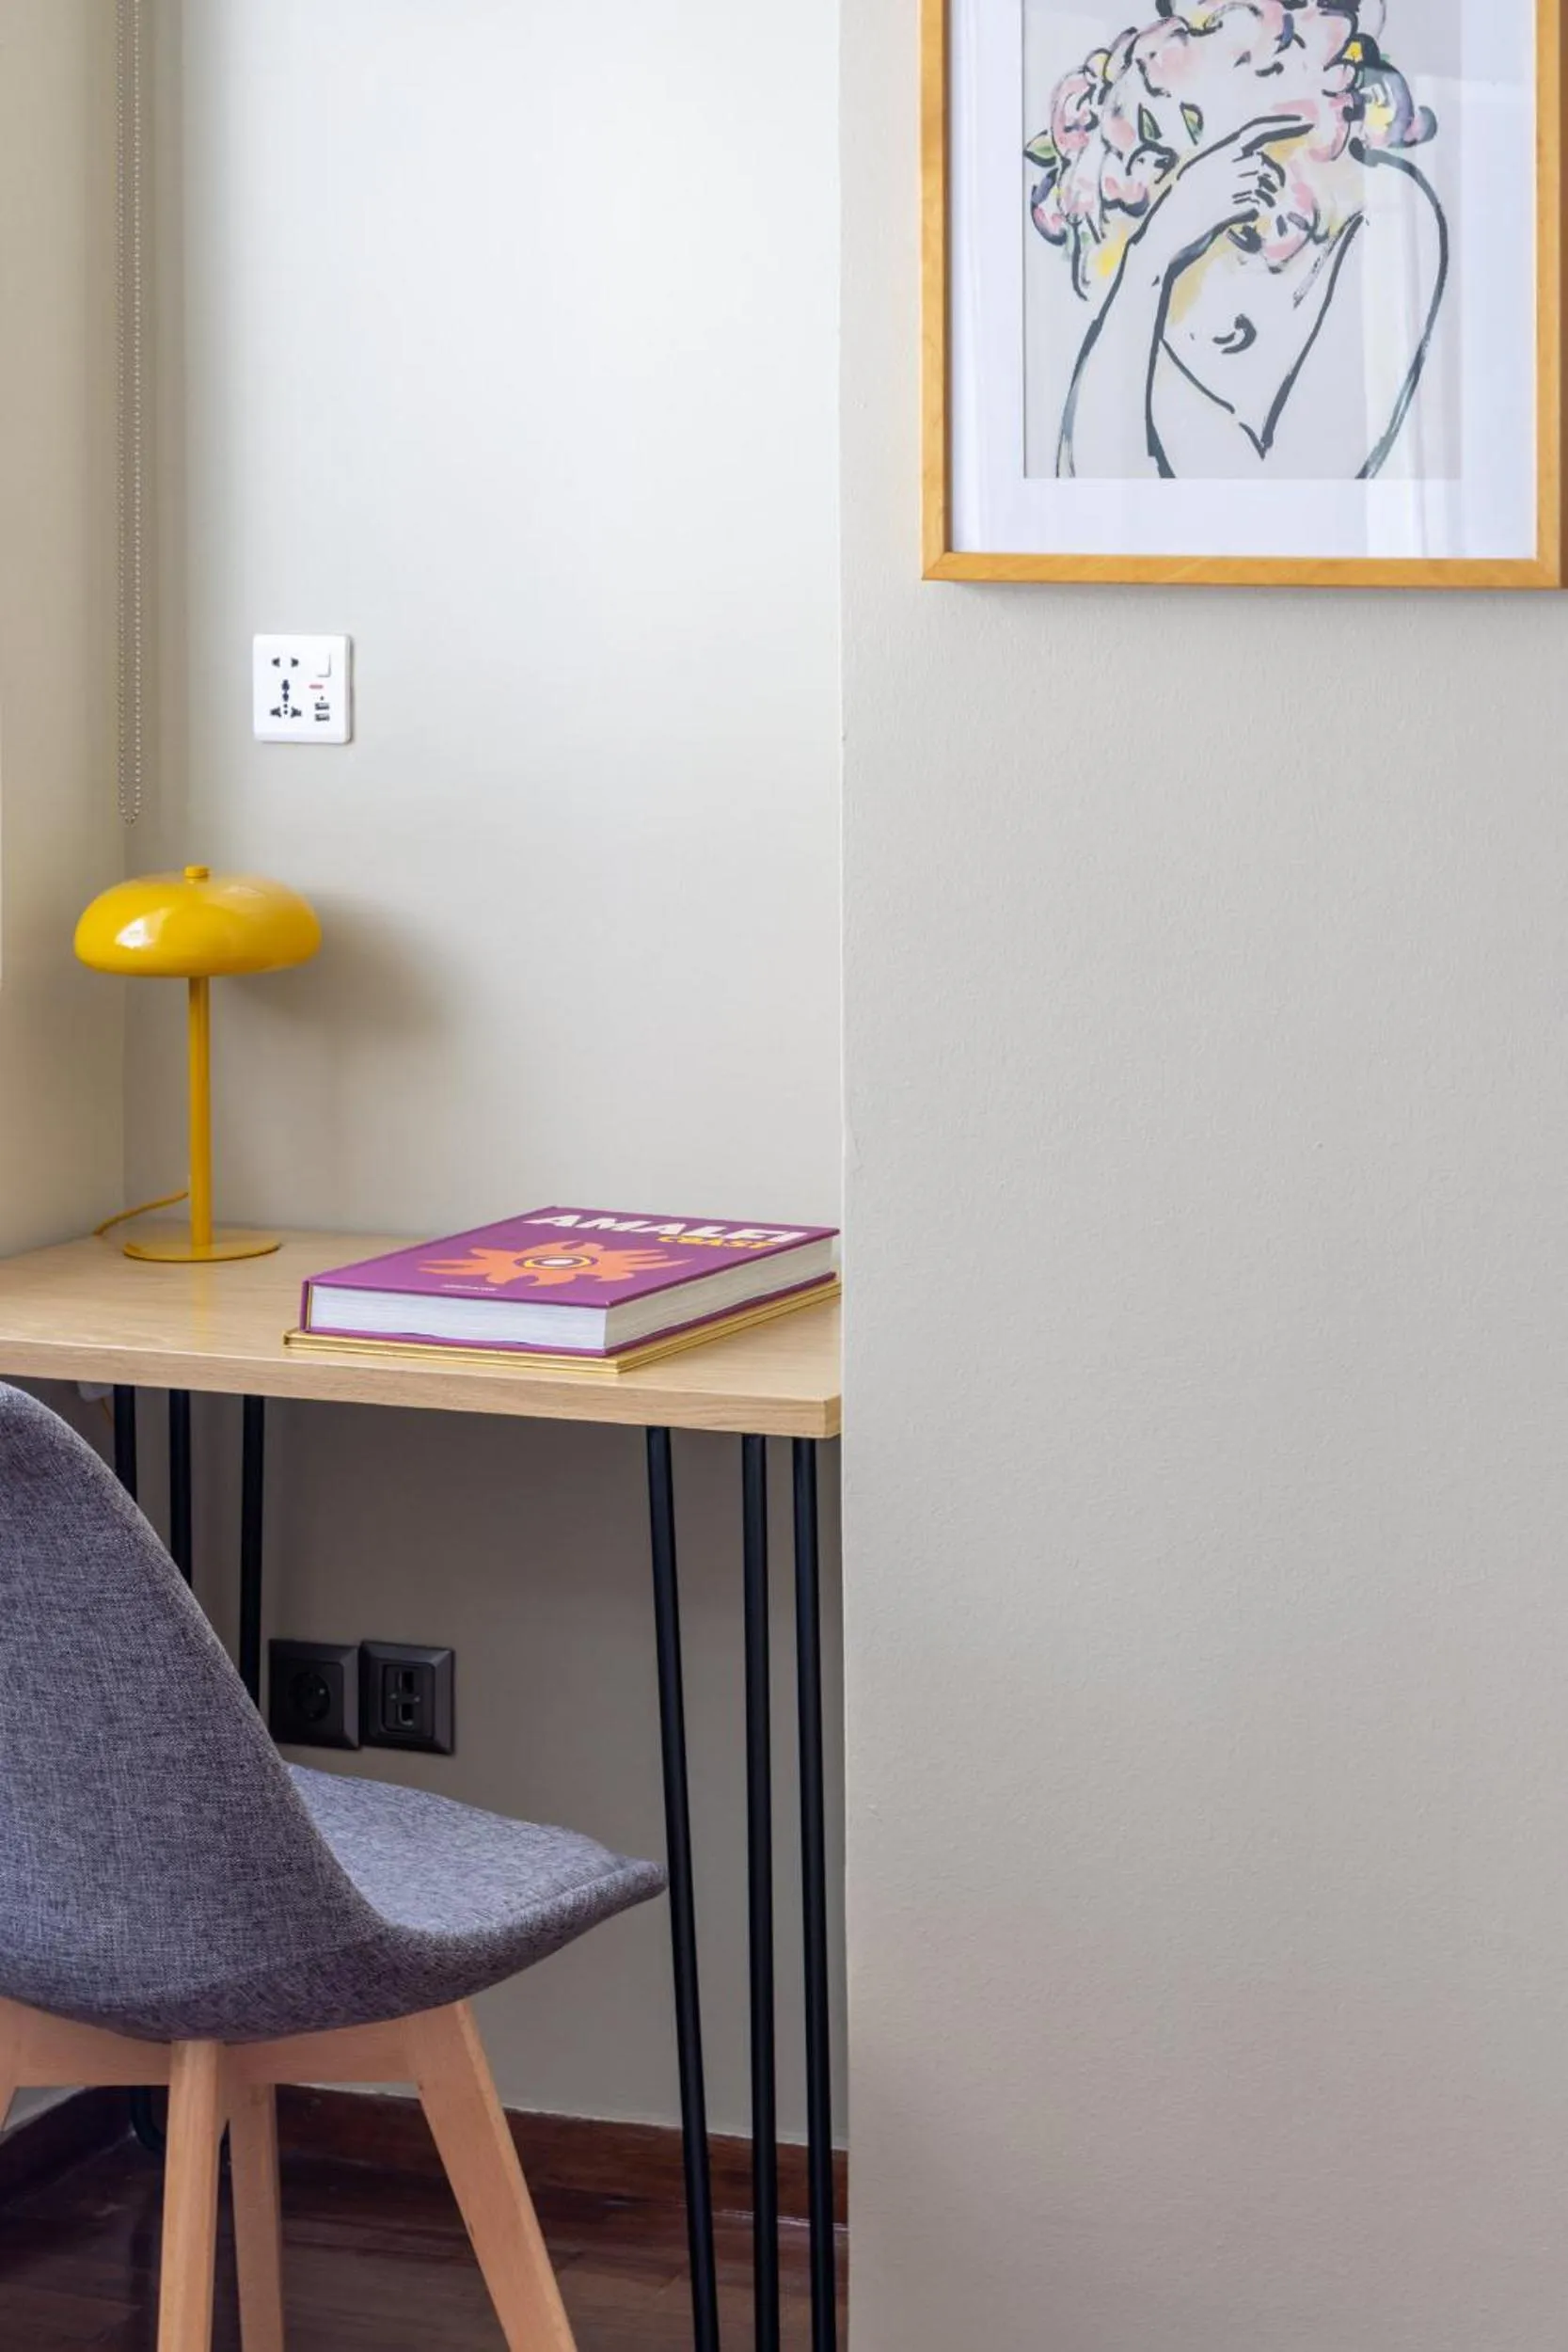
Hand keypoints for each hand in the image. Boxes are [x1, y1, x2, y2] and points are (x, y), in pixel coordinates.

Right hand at [1135, 116, 1302, 277]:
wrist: (1160, 239)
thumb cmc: (1177, 214)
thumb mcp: (1197, 181)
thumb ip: (1225, 169)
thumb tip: (1257, 166)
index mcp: (1213, 155)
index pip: (1255, 131)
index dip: (1282, 124)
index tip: (1306, 122)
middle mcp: (1220, 165)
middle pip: (1263, 162)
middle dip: (1273, 177)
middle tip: (1271, 190)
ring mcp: (1224, 186)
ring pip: (1263, 184)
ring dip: (1263, 198)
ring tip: (1246, 211)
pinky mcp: (1228, 207)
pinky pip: (1257, 205)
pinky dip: (1255, 214)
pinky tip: (1240, 221)